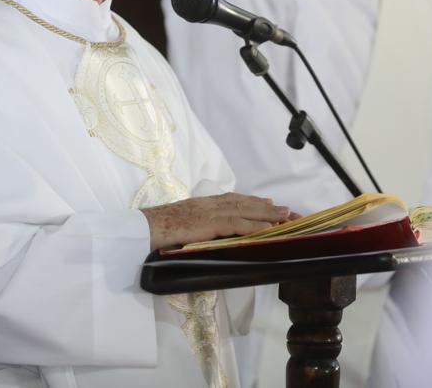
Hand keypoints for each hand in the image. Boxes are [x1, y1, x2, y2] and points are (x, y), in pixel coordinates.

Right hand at [140, 192, 291, 249]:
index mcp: (202, 204)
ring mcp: (210, 212)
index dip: (250, 201)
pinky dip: (255, 225)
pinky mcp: (210, 223)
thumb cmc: (158, 228)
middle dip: (265, 206)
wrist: (146, 227)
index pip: (231, 199)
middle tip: (284, 208)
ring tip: (284, 215)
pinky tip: (267, 228)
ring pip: (245, 210)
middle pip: (243, 202)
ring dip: (266, 213)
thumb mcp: (181, 223)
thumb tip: (202, 233)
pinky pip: (238, 224)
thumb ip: (195, 225)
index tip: (266, 201)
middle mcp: (209, 204)